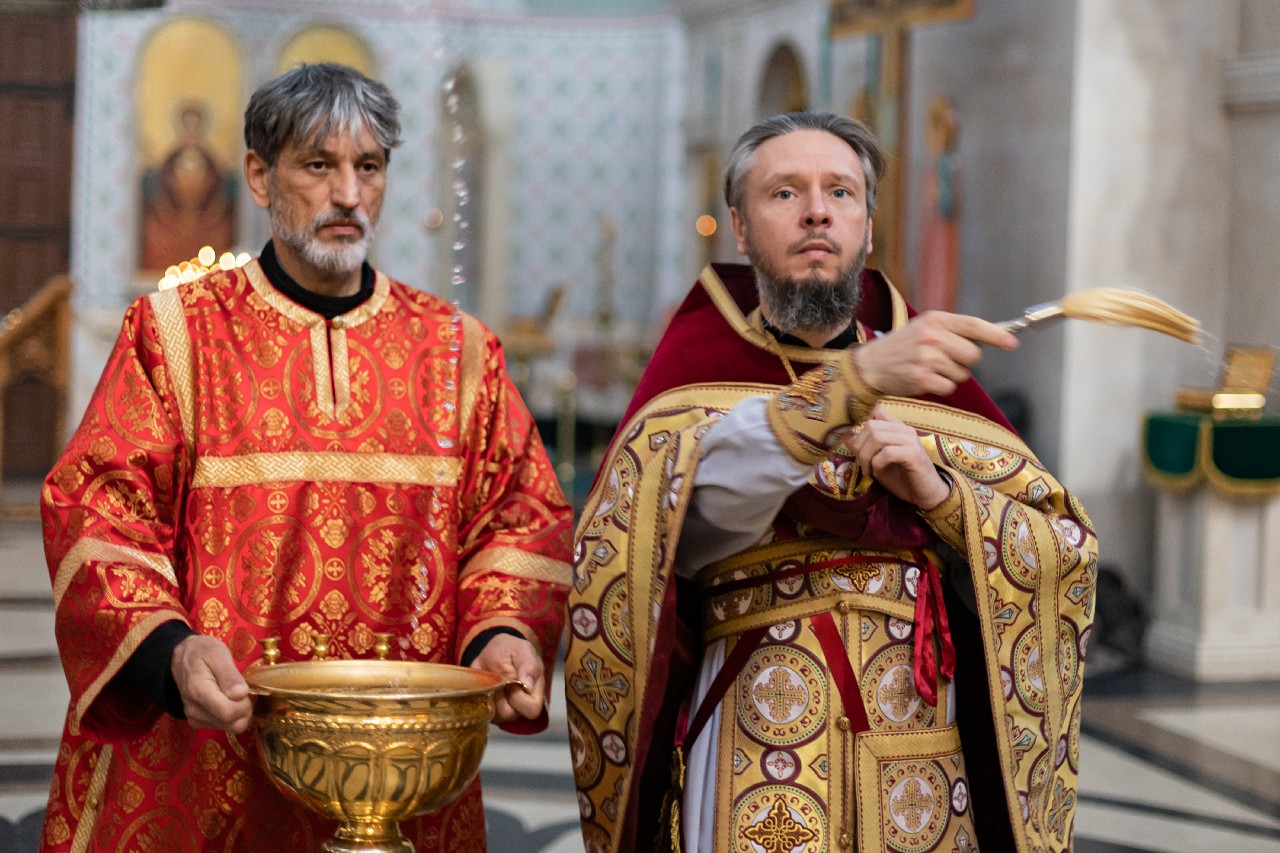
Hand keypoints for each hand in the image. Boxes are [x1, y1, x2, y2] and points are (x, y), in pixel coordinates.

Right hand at [171, 634, 252, 733]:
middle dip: (244, 709)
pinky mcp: (197, 721)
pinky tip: (226, 699)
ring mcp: (194, 717)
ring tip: (233, 693)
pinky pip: (223, 726)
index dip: (244, 705)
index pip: (228, 713)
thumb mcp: (217, 653)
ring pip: (229, 727)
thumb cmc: (202, 652)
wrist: (181, 658)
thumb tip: (241, 694)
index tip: (245, 690)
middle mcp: (194, 709)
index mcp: (198, 691)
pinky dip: (230, 716)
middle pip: (231, 724)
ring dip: (238, 713)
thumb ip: (229, 675)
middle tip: (241, 691)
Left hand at [469, 633, 545, 723]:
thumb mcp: (522, 650)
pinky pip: (482, 713)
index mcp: (535, 691)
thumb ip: (529, 667)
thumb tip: (529, 687)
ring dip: (490, 697)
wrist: (491, 650)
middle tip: (497, 679)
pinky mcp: (492, 711)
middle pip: (511, 715)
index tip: (511, 682)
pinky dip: (481, 699)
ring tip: (491, 680)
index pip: (532, 709)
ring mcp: (506, 709)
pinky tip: (484, 686)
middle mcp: (521, 705)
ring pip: (495, 715)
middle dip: (501, 697)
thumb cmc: (511, 649)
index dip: (519, 698)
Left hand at [844, 405, 951, 509]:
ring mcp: (910, 440)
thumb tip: (846, 437)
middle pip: (871, 425)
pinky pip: (887, 453)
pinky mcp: (914, 454)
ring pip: (877, 437)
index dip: (860, 423)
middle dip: (859, 446)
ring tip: (868, 470)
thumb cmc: (902, 478)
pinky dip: (877, 463)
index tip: (855, 442)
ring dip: (866, 456)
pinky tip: (878, 472)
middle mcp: (904, 430)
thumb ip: (863, 449)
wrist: (925, 494)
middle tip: (861, 464)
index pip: (877, 410)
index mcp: (896, 428)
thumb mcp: (877, 462)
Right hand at [851, 311, 1016, 397]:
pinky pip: (949, 387)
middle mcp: (932, 337)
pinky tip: (925, 379)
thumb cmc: (903, 346)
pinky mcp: (922, 379)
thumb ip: (954, 330)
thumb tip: (993, 339)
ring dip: (950, 375)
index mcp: (935, 320)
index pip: (973, 325)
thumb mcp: (925, 327)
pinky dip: (941, 387)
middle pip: (973, 355)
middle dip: (965, 361)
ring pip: (962, 374)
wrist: (871, 365)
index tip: (1011, 342)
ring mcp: (927, 359)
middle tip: (945, 359)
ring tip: (929, 368)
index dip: (996, 335)